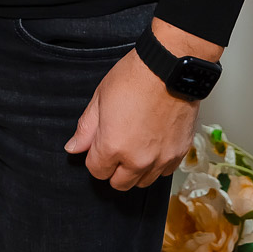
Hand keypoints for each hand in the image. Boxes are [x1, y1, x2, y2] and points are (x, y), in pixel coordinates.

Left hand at [64, 18, 223, 189]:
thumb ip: (86, 129)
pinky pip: (164, 172)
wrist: (169, 68)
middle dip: (113, 168)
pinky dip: (156, 164)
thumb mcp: (100, 98)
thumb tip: (73, 148)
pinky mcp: (179, 154)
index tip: (99, 145)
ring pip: (143, 182)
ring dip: (135, 170)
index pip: (96, 171)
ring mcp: (160, 159)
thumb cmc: (133, 78)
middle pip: (119, 184)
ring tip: (135, 144)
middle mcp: (137, 160)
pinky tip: (152, 144)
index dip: (95, 158)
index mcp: (112, 146)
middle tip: (116, 145)